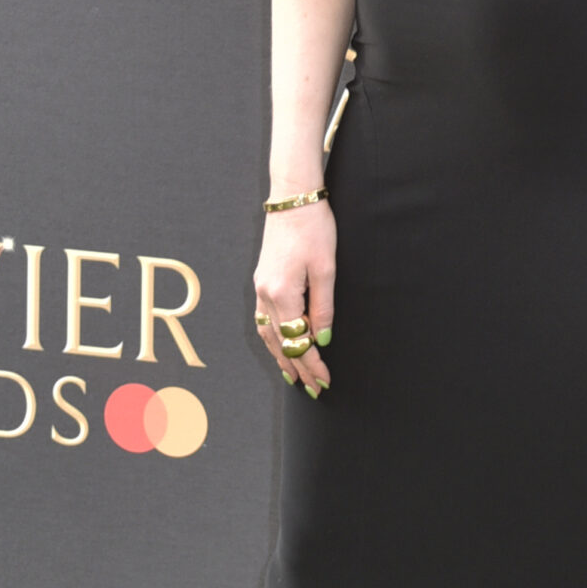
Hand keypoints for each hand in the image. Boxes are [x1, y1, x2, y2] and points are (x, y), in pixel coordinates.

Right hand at [252, 202, 335, 394]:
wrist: (292, 198)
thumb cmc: (315, 228)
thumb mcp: (326, 270)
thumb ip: (323, 309)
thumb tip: (321, 341)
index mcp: (281, 294)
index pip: (296, 341)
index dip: (312, 364)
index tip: (325, 382)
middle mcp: (264, 294)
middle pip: (280, 343)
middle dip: (298, 368)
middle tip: (314, 389)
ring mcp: (260, 287)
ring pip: (267, 334)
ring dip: (281, 357)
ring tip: (295, 377)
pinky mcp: (261, 279)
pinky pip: (263, 319)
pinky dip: (272, 339)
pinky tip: (279, 346)